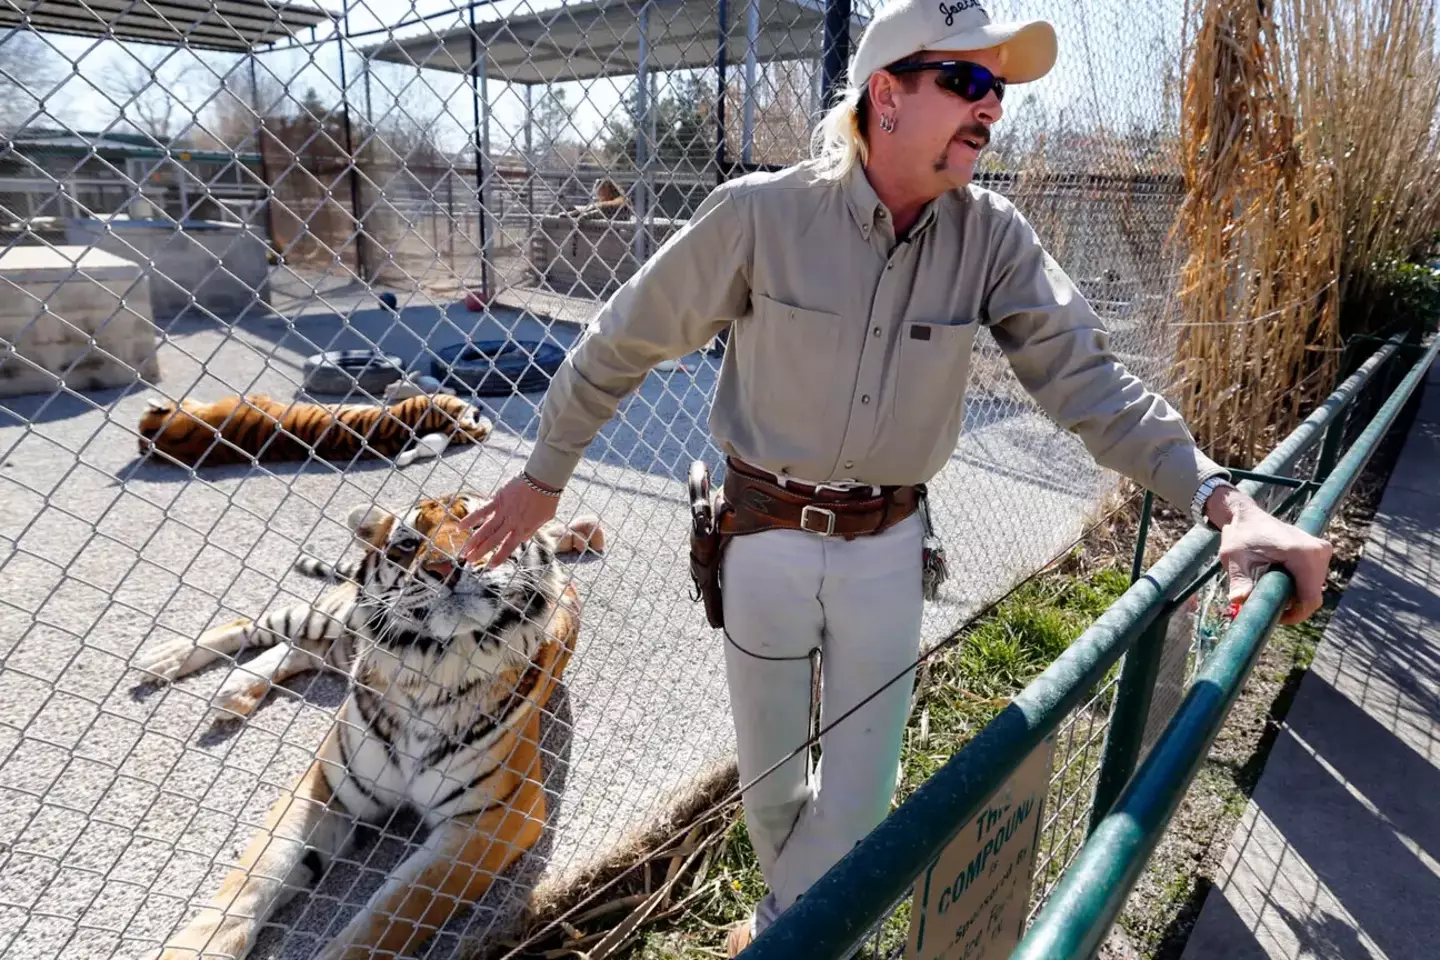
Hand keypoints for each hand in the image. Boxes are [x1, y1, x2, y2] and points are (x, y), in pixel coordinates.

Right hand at [458, 473, 559, 566]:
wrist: (543, 478)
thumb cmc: (548, 498)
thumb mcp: (545, 518)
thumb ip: (532, 529)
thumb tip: (522, 538)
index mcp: (523, 528)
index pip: (508, 546)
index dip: (499, 557)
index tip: (490, 566)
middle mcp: (511, 522)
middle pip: (493, 540)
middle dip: (480, 552)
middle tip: (469, 561)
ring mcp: (503, 511)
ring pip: (485, 529)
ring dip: (474, 541)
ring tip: (464, 551)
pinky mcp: (497, 500)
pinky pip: (481, 511)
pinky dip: (470, 519)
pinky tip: (461, 527)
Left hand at [1206, 485, 1332, 625]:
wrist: (1248, 516)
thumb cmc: (1240, 536)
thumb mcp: (1234, 558)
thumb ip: (1239, 580)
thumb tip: (1238, 600)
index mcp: (1302, 554)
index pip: (1310, 599)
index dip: (1295, 615)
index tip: (1275, 618)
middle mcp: (1319, 551)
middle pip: (1312, 596)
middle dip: (1292, 605)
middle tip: (1267, 602)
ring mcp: (1322, 550)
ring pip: (1312, 588)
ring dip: (1294, 594)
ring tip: (1270, 586)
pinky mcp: (1321, 551)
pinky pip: (1312, 579)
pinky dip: (1298, 584)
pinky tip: (1279, 578)